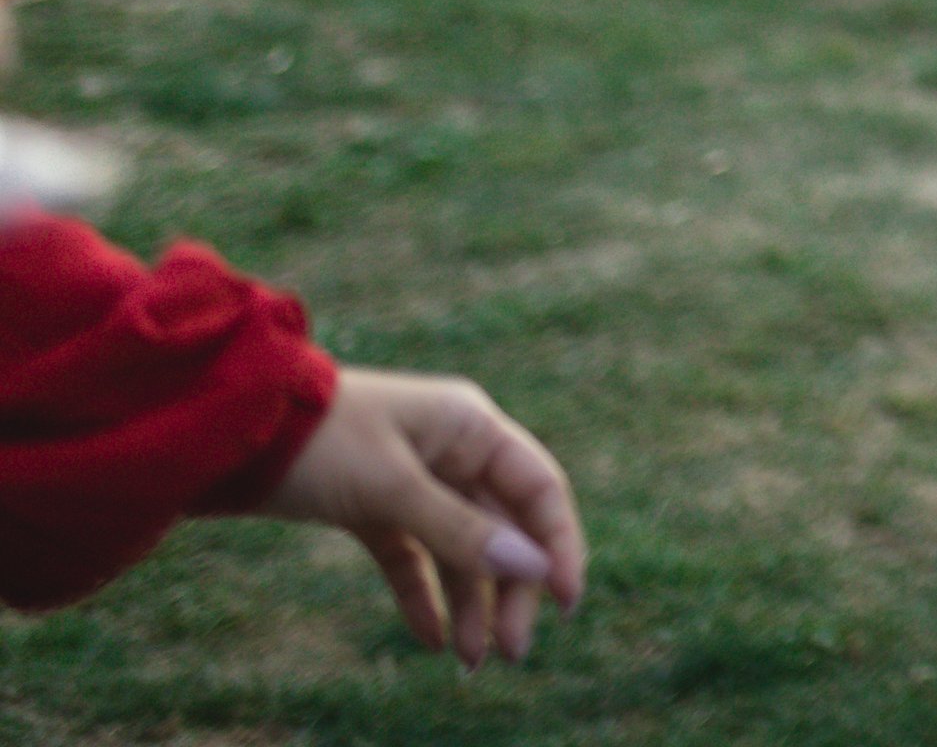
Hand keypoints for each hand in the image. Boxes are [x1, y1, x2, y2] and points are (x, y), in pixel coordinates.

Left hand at [263, 366, 587, 667]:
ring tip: (470, 661)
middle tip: (511, 652)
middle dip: (510, 590)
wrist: (222, 435)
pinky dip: (421, 594)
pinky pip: (411, 555)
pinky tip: (429, 638)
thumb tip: (531, 569)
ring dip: (469, 602)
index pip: (537, 488)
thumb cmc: (317, 440)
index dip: (558, 545)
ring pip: (458, 548)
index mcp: (471, 425)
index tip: (565, 604)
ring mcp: (412, 478)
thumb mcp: (391, 487)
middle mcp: (451, 450)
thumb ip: (460, 531)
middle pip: (502, 526)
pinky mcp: (372, 506)